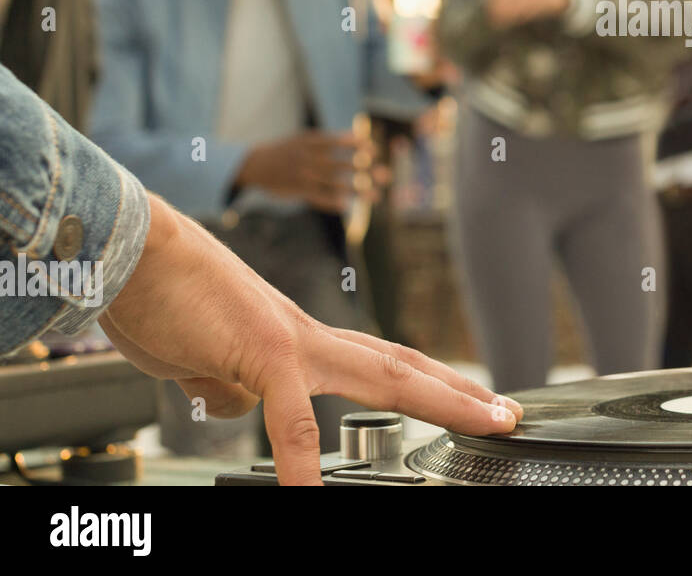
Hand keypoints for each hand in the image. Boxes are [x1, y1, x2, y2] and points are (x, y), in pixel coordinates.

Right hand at [101, 195, 521, 484]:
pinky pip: (293, 421)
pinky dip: (302, 466)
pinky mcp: (262, 353)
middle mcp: (307, 335)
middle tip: (508, 413)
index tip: (466, 398)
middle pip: (404, 364)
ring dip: (443, 400)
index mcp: (297, 338)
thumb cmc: (159, 296)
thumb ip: (233, 381)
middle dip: (461, 391)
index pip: (380, 361)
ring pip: (387, 374)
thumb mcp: (202, 357)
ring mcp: (292, 342)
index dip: (427, 381)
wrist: (127, 248)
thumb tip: (241, 402)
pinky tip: (310, 498)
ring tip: (487, 424)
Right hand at [236, 131, 385, 213]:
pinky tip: (348, 207)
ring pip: (334, 184)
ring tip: (376, 197)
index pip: (337, 143)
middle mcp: (307, 158)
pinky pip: (318, 197)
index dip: (356, 146)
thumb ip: (329, 140)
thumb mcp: (304, 139)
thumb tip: (358, 137)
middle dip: (365, 170)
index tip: (374, 149)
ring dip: (357, 190)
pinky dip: (332, 202)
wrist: (254, 164)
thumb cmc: (286, 150)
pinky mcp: (298, 190)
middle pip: (341, 165)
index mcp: (310, 142)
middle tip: (386, 174)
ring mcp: (303, 175)